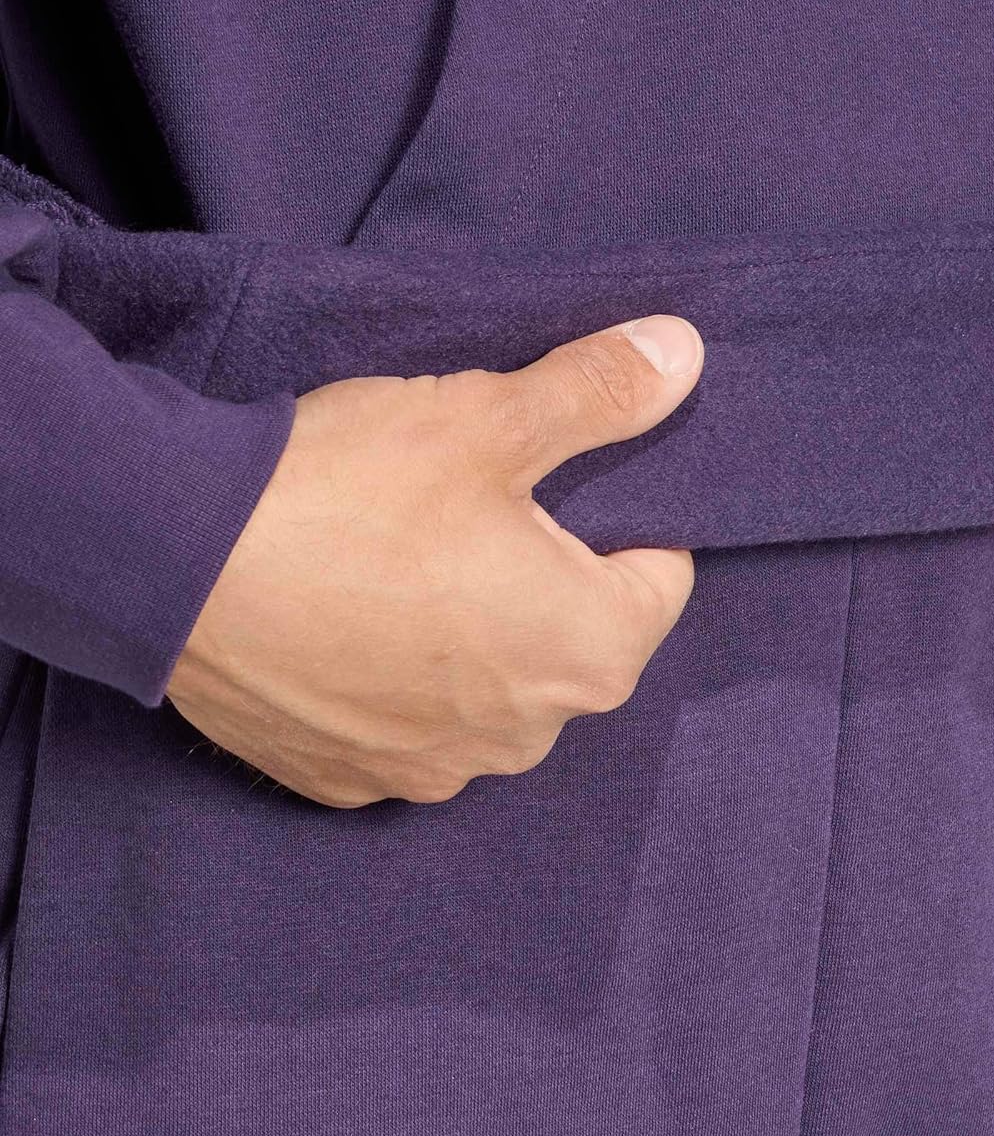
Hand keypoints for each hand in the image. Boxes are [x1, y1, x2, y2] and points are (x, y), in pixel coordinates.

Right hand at [166, 316, 703, 806]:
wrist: (166, 561)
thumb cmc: (349, 491)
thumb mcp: (490, 418)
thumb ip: (601, 393)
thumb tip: (685, 355)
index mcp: (591, 653)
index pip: (659, 577)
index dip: (620, 518)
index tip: (553, 484)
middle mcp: (529, 736)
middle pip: (574, 636)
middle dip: (543, 577)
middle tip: (464, 510)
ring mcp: (435, 769)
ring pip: (491, 685)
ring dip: (469, 635)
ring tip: (397, 562)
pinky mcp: (351, 780)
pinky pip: (408, 723)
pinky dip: (395, 679)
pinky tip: (345, 621)